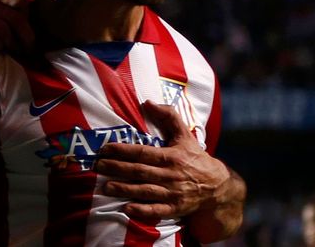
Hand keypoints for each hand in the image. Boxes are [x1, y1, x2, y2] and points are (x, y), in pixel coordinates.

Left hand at [95, 100, 227, 219]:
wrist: (217, 185)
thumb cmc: (195, 157)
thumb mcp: (184, 134)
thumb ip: (168, 116)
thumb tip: (147, 102)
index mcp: (171, 156)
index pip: (142, 152)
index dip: (122, 151)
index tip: (105, 149)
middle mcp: (170, 174)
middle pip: (139, 171)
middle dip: (117, 168)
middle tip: (98, 166)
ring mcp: (173, 193)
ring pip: (145, 191)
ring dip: (124, 189)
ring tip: (105, 187)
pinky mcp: (175, 208)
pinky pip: (157, 211)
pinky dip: (142, 210)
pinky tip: (127, 208)